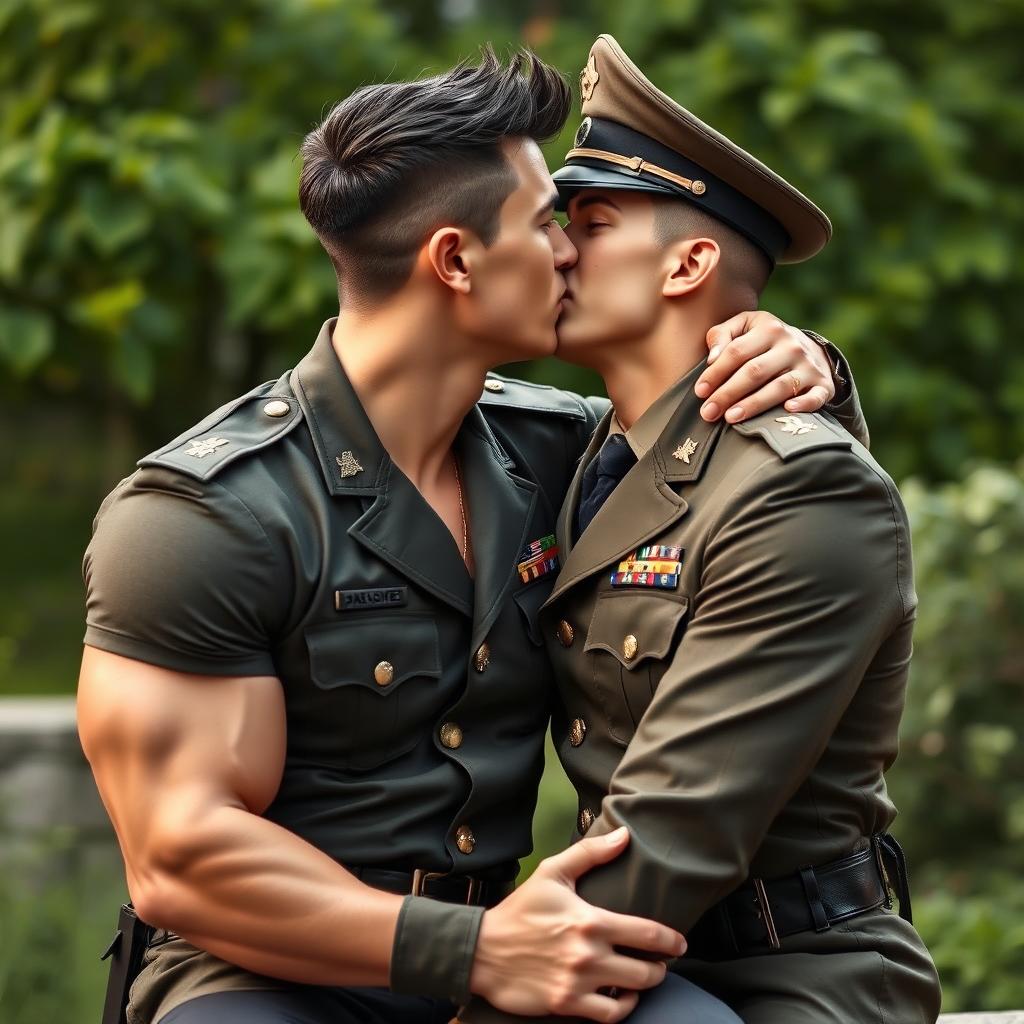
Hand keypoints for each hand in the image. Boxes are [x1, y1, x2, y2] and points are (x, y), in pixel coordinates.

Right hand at [469, 827, 683, 1021]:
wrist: (483, 949)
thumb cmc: (520, 910)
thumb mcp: (552, 873)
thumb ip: (591, 854)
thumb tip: (624, 836)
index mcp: (590, 920)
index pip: (647, 934)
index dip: (671, 940)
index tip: (680, 943)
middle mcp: (589, 954)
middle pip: (647, 970)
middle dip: (661, 966)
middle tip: (662, 961)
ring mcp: (578, 982)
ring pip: (632, 993)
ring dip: (645, 986)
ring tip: (645, 978)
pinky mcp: (566, 1004)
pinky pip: (609, 1015)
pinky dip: (623, 1009)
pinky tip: (622, 998)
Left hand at [695, 311, 835, 422]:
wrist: (809, 349)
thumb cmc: (763, 341)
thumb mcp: (743, 327)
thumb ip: (722, 335)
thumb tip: (712, 358)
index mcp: (769, 328)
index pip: (737, 351)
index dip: (716, 372)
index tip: (700, 392)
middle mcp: (791, 346)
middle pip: (755, 371)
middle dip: (728, 393)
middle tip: (708, 412)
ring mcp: (808, 366)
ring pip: (780, 386)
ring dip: (754, 404)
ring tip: (731, 418)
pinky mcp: (823, 384)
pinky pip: (816, 396)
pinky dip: (804, 404)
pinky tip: (787, 410)